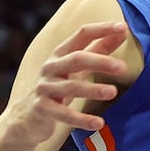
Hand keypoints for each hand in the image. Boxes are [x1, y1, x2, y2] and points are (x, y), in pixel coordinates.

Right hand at [4, 22, 128, 142]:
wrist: (26, 117)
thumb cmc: (58, 86)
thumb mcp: (77, 67)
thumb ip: (99, 49)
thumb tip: (123, 31)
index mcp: (61, 53)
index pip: (82, 34)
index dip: (102, 29)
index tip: (123, 27)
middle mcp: (51, 67)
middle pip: (76, 59)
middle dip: (100, 61)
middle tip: (123, 68)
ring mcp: (44, 88)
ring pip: (70, 86)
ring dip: (93, 89)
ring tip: (113, 92)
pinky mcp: (41, 108)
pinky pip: (63, 114)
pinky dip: (82, 119)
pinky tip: (99, 123)